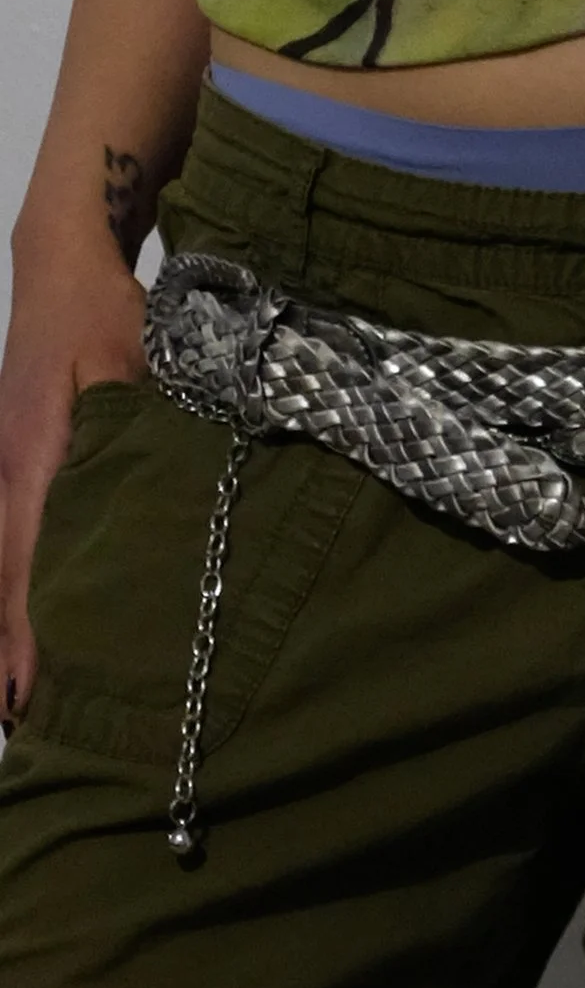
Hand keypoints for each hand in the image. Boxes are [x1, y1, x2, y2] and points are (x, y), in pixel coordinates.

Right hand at [0, 237, 147, 720]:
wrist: (60, 267)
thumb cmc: (104, 311)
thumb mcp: (140, 356)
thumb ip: (147, 422)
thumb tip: (165, 482)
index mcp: (30, 460)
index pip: (28, 563)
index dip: (28, 632)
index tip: (30, 694)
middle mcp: (4, 477)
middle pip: (2, 579)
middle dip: (9, 650)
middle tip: (28, 720)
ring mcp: (1, 473)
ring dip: (4, 628)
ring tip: (16, 700)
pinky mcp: (10, 468)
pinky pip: (3, 542)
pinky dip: (8, 590)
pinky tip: (16, 632)